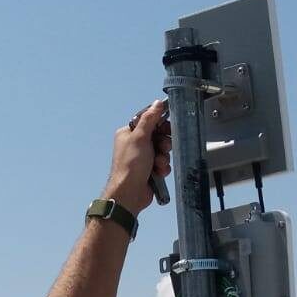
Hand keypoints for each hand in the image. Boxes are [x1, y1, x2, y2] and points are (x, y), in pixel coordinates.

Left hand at [104, 99, 170, 216]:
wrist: (129, 193)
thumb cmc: (131, 165)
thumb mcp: (140, 137)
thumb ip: (149, 119)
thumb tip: (158, 103)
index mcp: (128, 134)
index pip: (148, 121)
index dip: (160, 124)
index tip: (167, 128)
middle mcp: (134, 145)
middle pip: (158, 136)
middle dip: (163, 144)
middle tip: (163, 148)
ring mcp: (142, 159)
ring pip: (162, 151)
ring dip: (163, 157)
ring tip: (158, 164)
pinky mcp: (149, 171)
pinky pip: (162, 164)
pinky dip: (162, 168)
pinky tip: (158, 173)